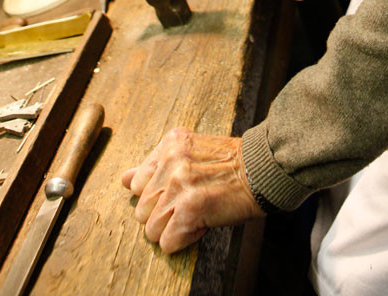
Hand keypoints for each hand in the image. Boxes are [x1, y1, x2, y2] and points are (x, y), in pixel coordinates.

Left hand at [121, 130, 261, 253]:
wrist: (263, 170)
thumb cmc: (230, 164)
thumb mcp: (189, 153)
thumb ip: (154, 166)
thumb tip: (124, 180)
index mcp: (170, 144)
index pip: (137, 183)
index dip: (159, 195)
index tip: (181, 192)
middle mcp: (171, 161)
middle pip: (142, 209)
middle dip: (164, 215)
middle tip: (191, 204)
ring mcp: (179, 184)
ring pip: (151, 229)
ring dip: (173, 229)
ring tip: (196, 214)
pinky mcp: (190, 208)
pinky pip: (167, 242)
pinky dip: (183, 241)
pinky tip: (201, 225)